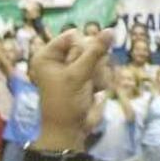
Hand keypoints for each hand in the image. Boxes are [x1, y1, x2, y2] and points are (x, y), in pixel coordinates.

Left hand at [29, 27, 108, 147]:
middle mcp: (61, 59)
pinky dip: (101, 81)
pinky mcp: (87, 79)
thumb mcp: (77, 75)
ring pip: (98, 58)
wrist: (70, 130)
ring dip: (99, 72)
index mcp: (48, 55)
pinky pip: (101, 70)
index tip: (85, 61)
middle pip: (87, 46)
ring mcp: (75, 69)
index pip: (72, 36)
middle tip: (88, 77)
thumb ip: (95, 51)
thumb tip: (111, 30)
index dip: (83, 45)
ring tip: (91, 87)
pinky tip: (96, 92)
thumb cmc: (65, 102)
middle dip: (93, 62)